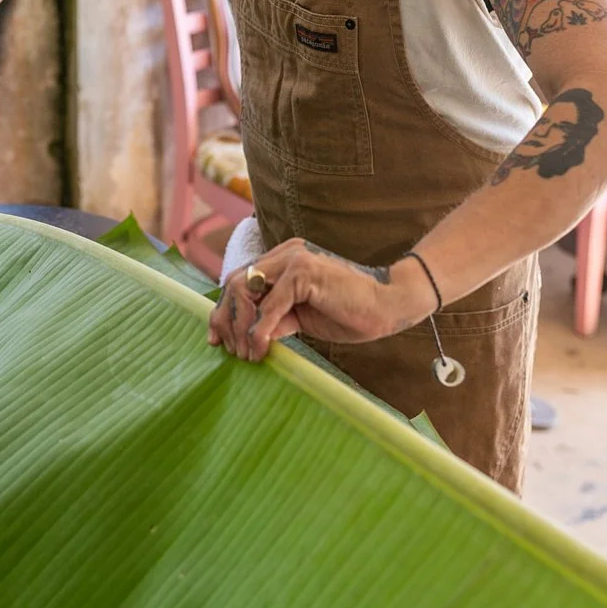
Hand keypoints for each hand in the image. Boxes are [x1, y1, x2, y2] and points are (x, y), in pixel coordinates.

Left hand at [207, 238, 435, 361]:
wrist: (388, 305)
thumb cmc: (349, 312)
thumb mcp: (302, 318)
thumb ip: (275, 319)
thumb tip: (246, 336)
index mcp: (284, 260)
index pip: (241, 280)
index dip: (224, 310)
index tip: (217, 339)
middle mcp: (286, 254)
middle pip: (236, 282)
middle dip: (225, 319)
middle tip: (229, 350)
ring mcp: (294, 260)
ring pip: (245, 289)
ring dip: (240, 326)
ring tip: (246, 353)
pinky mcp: (304, 273)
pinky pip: (270, 305)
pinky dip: (259, 329)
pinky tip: (259, 349)